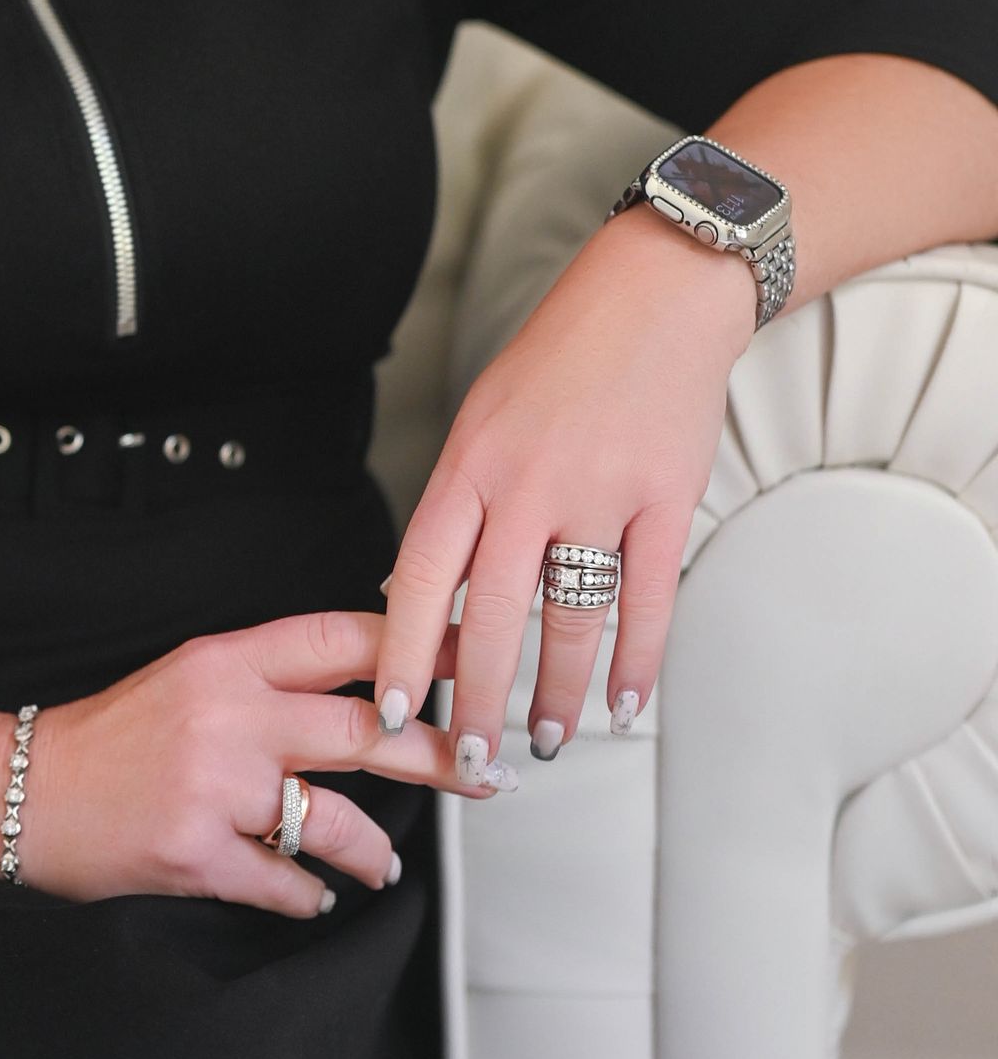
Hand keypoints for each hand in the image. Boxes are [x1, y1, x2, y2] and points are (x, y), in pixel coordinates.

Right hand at [13, 607, 509, 919]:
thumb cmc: (115, 737)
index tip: (471, 656)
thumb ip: (268, 677)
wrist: (24, 790)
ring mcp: (215, 787)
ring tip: (382, 864)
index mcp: (227, 660)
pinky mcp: (197, 854)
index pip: (342, 638)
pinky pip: (287, 883)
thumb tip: (366, 684)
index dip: (417, 646)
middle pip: (367, 729)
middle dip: (441, 756)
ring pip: (337, 820)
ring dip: (373, 852)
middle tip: (486, 772)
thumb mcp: (190, 677)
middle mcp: (228, 715)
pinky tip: (312, 895)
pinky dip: (308, 895)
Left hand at [373, 205, 753, 779]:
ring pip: (569, 623)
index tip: (394, 713)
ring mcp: (598, 495)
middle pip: (490, 619)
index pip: (418, 578)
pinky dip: (637, 664)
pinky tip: (626, 705)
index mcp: (469, 466)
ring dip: (554, 695)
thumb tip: (410, 590)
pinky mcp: (663, 501)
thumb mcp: (480, 420)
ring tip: (544, 740)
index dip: (403, 655)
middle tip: (470, 760)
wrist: (653, 298)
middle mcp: (526, 485)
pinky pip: (646, 601)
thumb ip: (455, 505)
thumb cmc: (559, 361)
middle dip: (476, 702)